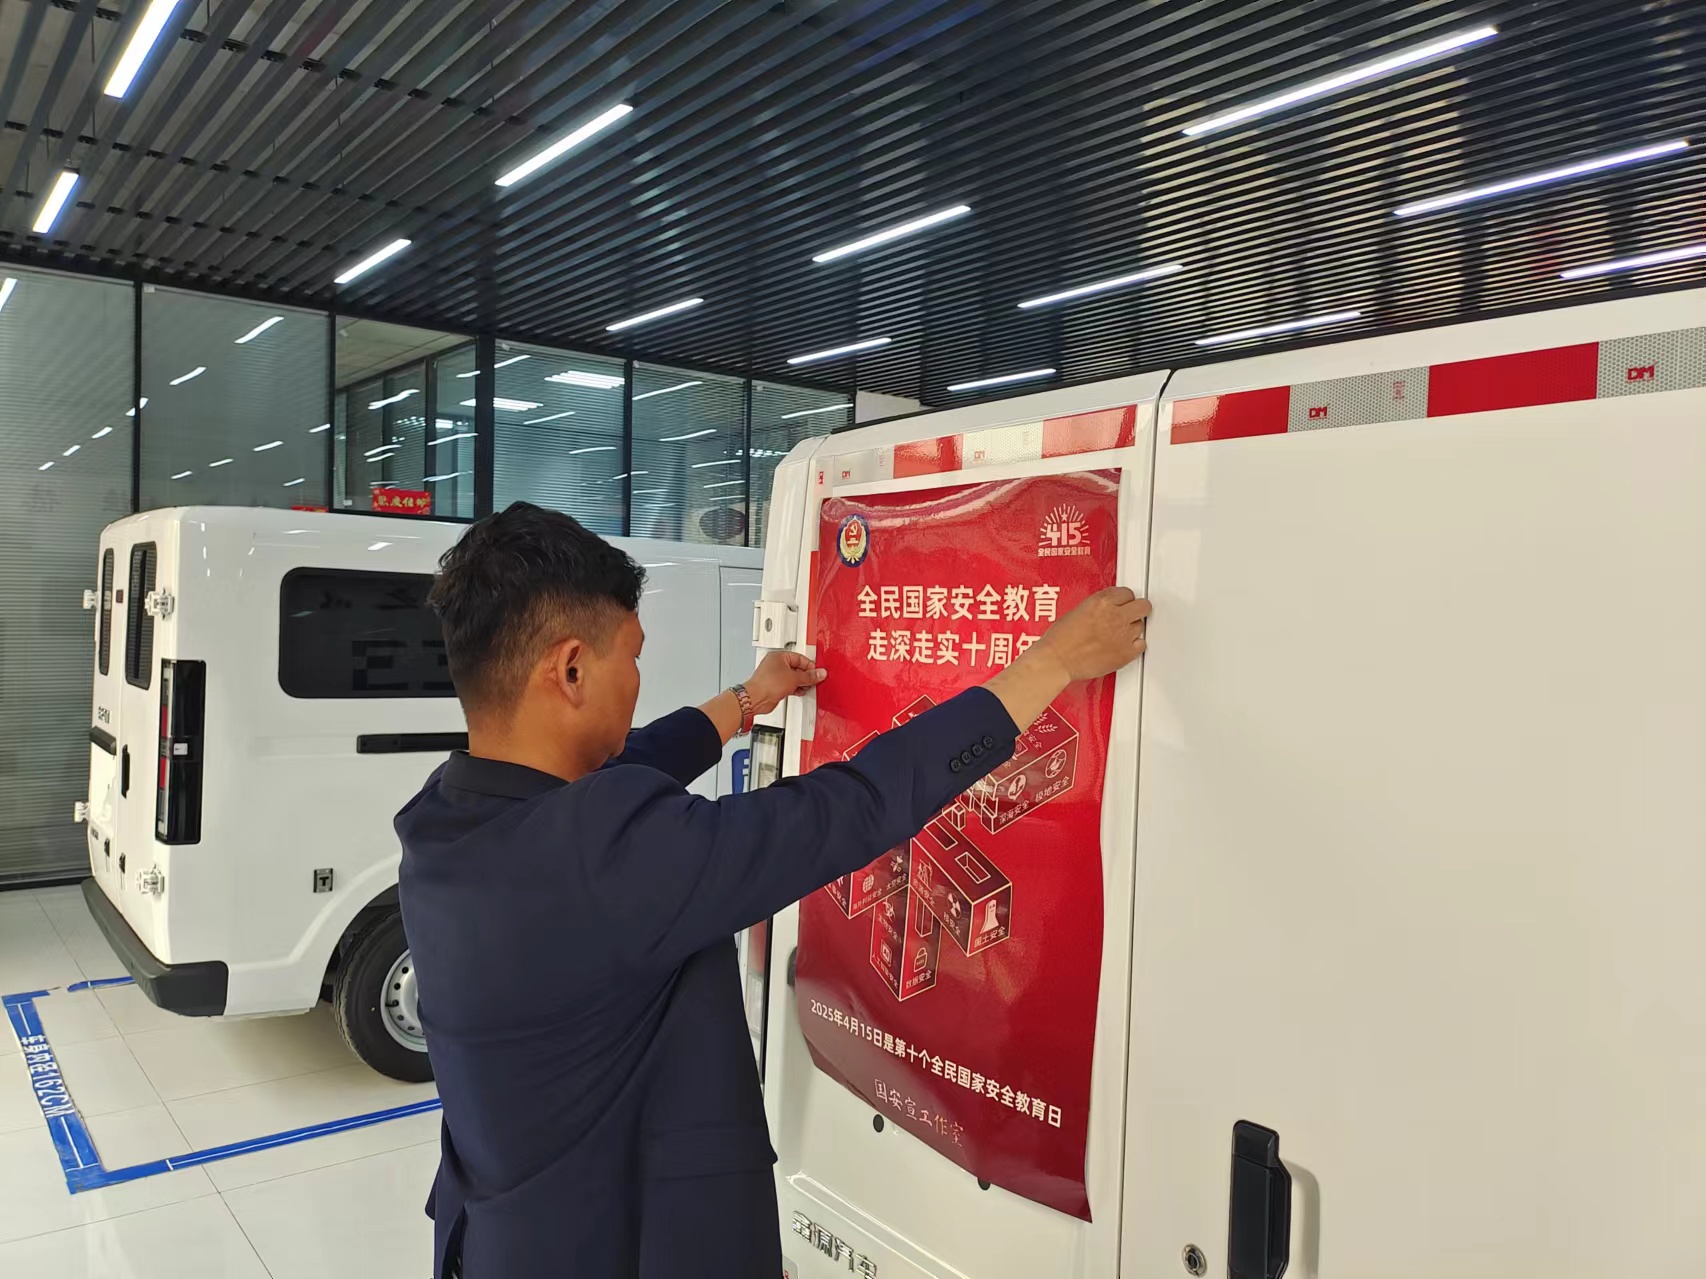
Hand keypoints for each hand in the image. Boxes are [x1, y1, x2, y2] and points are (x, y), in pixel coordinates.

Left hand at [744, 650, 826, 714]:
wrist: (756, 698)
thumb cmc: (767, 684)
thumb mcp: (794, 678)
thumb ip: (809, 676)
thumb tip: (819, 674)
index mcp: (779, 656)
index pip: (799, 658)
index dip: (810, 665)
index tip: (817, 672)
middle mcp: (775, 664)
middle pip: (796, 667)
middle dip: (806, 675)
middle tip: (814, 679)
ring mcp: (774, 676)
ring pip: (792, 677)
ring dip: (801, 682)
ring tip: (808, 686)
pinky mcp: (774, 686)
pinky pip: (788, 685)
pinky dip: (795, 688)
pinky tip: (800, 691)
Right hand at [1025, 587, 1149, 681]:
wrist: (1057, 660)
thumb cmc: (1060, 639)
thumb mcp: (1078, 610)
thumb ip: (1099, 606)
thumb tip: (1108, 608)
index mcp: (1102, 601)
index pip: (1127, 592)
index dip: (1124, 600)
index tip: (1121, 604)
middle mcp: (1115, 615)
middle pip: (1143, 605)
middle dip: (1138, 609)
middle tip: (1131, 615)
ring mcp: (1123, 635)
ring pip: (1141, 626)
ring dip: (1132, 629)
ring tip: (1118, 635)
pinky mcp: (1126, 653)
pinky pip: (1141, 645)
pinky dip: (1134, 646)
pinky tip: (1123, 646)